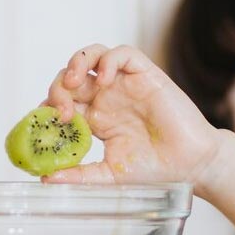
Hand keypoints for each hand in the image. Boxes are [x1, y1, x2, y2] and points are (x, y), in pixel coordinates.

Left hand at [42, 44, 223, 188]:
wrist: (191, 166)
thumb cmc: (154, 170)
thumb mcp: (108, 176)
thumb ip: (79, 175)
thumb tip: (45, 179)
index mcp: (95, 118)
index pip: (62, 101)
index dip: (48, 106)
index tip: (44, 125)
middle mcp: (107, 97)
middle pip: (71, 77)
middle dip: (58, 88)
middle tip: (61, 111)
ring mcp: (125, 84)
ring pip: (93, 56)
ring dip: (77, 63)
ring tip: (73, 82)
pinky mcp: (146, 74)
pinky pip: (123, 54)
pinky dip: (109, 61)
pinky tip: (104, 80)